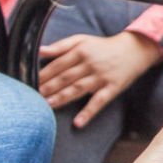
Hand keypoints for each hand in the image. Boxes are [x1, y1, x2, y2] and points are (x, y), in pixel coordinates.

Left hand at [39, 31, 162, 128]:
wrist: (134, 49)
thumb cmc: (103, 46)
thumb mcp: (82, 40)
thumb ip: (60, 46)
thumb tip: (39, 51)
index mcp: (80, 51)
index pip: (57, 64)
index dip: (43, 74)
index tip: (28, 82)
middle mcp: (90, 64)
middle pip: (65, 77)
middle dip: (48, 87)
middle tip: (31, 97)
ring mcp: (101, 77)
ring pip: (78, 89)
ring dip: (62, 98)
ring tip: (47, 106)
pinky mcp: (112, 88)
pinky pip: (99, 102)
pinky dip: (88, 112)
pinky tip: (78, 123)